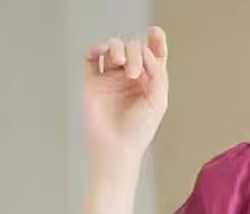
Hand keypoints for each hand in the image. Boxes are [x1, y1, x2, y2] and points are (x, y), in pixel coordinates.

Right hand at [83, 27, 168, 167]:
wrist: (115, 146)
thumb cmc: (138, 130)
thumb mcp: (158, 101)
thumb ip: (157, 74)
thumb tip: (147, 51)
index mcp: (149, 83)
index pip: (153, 57)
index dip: (156, 42)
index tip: (155, 32)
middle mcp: (130, 78)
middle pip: (133, 48)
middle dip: (135, 53)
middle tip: (133, 73)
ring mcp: (111, 78)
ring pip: (113, 48)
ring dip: (118, 48)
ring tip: (121, 65)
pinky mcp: (93, 81)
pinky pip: (92, 57)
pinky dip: (95, 49)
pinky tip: (100, 53)